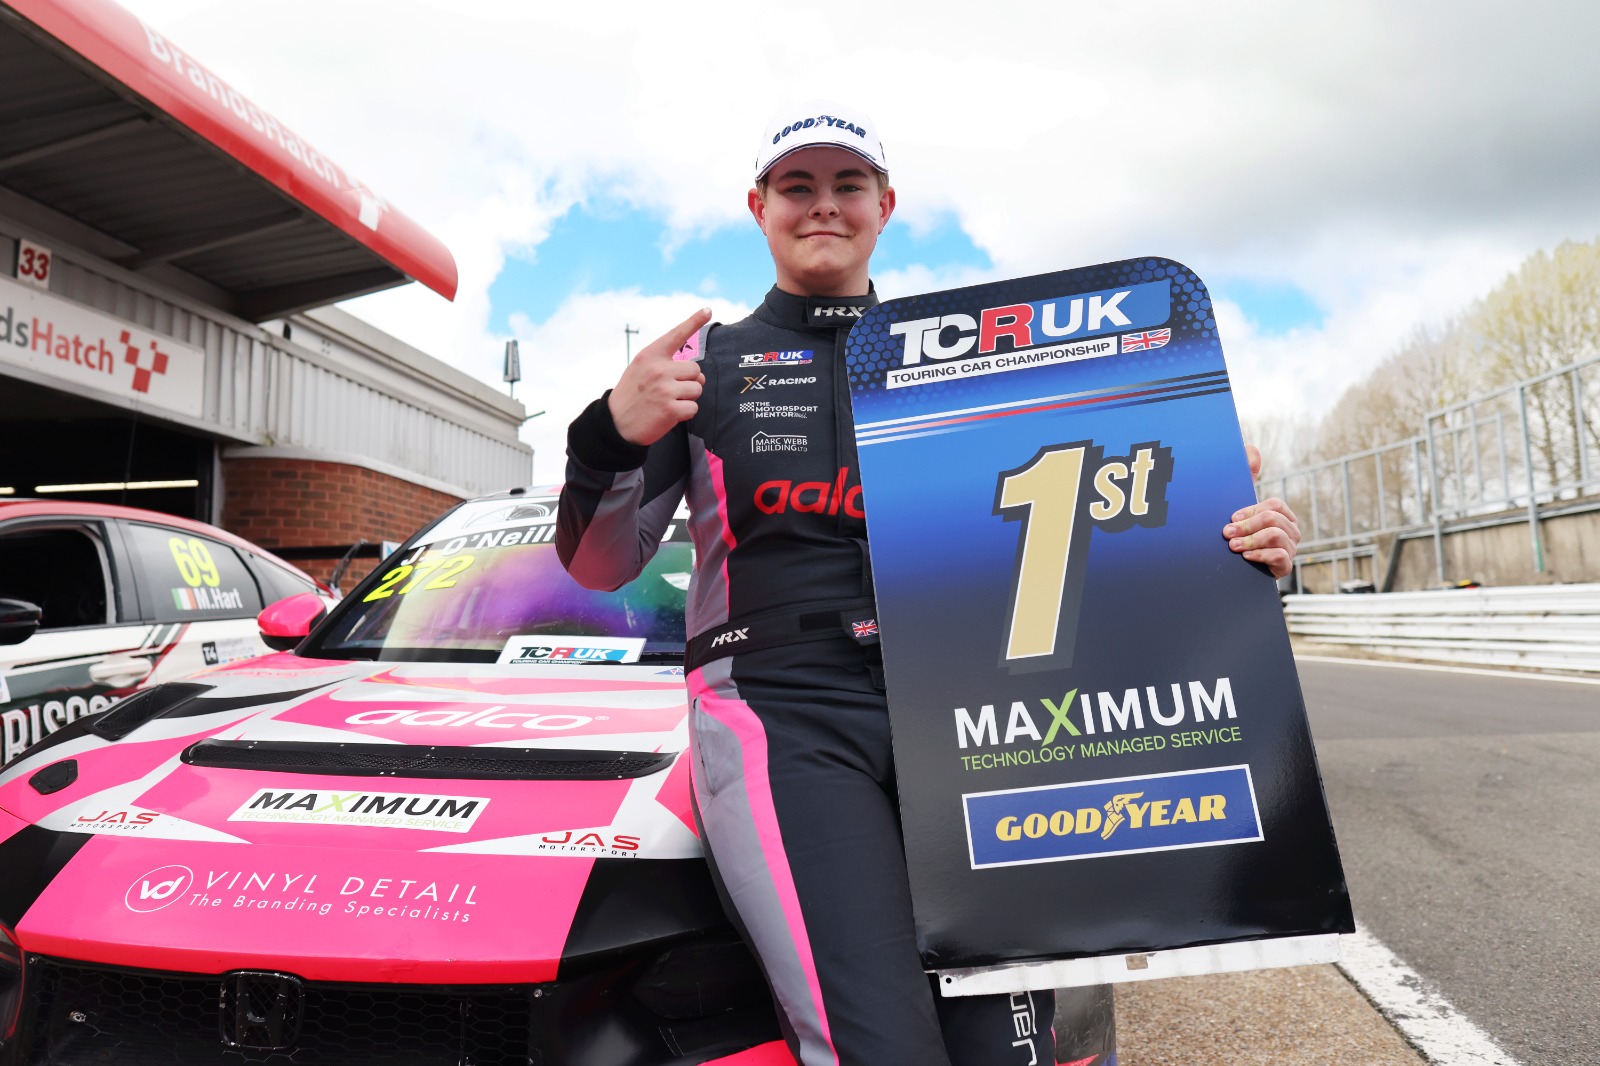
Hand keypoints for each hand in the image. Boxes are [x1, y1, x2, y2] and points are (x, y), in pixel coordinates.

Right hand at [608, 309, 712, 445]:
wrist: (615, 424)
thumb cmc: (632, 395)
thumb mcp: (640, 369)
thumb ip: (663, 363)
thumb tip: (695, 371)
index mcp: (650, 356)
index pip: (676, 335)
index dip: (694, 321)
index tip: (708, 310)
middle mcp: (658, 369)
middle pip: (695, 370)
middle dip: (689, 381)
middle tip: (672, 390)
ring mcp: (665, 389)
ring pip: (697, 389)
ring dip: (688, 398)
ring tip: (669, 402)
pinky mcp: (670, 409)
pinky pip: (693, 407)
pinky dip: (685, 413)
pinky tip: (669, 414)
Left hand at [1224, 443, 1299, 577]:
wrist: (1236, 571)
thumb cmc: (1240, 535)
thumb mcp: (1241, 507)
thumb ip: (1248, 477)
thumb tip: (1251, 449)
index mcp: (1282, 515)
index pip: (1274, 505)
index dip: (1251, 510)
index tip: (1231, 518)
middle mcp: (1290, 531)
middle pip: (1273, 519)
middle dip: (1247, 526)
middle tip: (1226, 534)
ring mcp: (1290, 549)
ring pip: (1275, 535)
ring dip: (1251, 540)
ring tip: (1233, 547)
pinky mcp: (1285, 566)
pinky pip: (1279, 556)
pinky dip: (1260, 555)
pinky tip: (1245, 557)